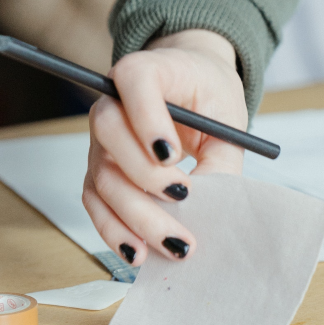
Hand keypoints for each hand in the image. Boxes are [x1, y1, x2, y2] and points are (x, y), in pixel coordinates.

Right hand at [82, 29, 247, 265]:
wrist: (191, 91)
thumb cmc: (208, 99)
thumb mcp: (227, 119)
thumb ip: (220, 156)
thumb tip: (209, 207)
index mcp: (146, 71)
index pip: (134, 83)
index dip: (147, 119)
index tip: (172, 155)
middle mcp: (112, 103)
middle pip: (110, 135)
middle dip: (144, 175)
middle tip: (183, 199)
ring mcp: (100, 141)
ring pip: (102, 178)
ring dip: (135, 216)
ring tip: (173, 244)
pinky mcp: (99, 173)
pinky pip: (96, 204)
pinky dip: (115, 231)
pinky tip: (139, 253)